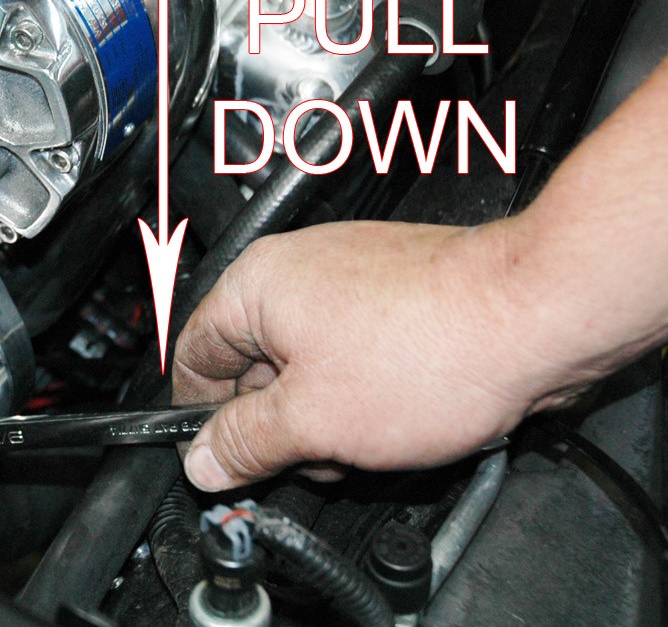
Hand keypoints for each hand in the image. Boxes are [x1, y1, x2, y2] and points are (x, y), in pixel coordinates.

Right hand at [171, 219, 582, 492]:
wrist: (535, 313)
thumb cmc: (431, 348)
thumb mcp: (315, 421)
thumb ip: (246, 442)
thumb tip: (205, 459)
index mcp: (254, 285)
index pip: (191, 356)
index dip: (202, 417)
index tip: (223, 457)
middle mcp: (294, 268)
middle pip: (251, 361)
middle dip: (279, 421)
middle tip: (316, 455)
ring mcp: (347, 273)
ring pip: (307, 360)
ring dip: (326, 411)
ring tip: (371, 434)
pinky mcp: (393, 287)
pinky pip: (354, 348)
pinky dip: (366, 387)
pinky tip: (401, 411)